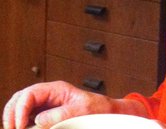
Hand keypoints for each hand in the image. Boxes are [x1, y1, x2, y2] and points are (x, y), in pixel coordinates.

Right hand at [2, 81, 147, 128]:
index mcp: (56, 89)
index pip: (30, 93)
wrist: (105, 111)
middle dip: (12, 113)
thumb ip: (60, 114)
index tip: (19, 126)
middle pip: (20, 98)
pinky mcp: (45, 114)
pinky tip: (21, 127)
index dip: (20, 109)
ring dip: (13, 117)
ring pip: (20, 106)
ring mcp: (45, 104)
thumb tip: (38, 121)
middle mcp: (48, 95)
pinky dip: (20, 121)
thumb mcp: (80, 109)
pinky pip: (26, 116)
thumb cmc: (97, 108)